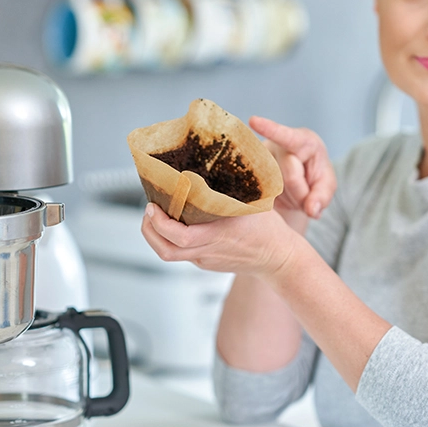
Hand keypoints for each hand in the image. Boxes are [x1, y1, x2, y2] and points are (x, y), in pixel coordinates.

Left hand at [141, 202, 297, 280]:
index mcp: (220, 234)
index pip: (179, 236)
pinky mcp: (206, 264)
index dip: (159, 222)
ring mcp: (206, 260)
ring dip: (155, 236)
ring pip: (170, 254)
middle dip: (149, 230)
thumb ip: (234, 188)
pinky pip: (182, 254)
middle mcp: (209, 250)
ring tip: (153, 218)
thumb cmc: (269, 229)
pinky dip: (171, 239)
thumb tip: (216, 162)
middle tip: (148, 211)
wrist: (279, 258)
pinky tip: (174, 224)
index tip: (153, 205)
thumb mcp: (254, 203)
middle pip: (166, 250)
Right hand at [249, 116, 335, 226]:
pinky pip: (259, 195)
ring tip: (292, 192)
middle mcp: (276, 145)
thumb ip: (322, 197)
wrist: (298, 179)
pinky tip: (276, 196)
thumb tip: (311, 210)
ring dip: (287, 199)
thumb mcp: (326, 185)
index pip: (287, 137)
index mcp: (301, 140)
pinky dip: (271, 202)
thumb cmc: (314, 175)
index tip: (253, 120)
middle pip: (290, 177)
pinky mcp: (246, 174)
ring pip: (274, 190)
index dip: (270, 129)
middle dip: (301, 193)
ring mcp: (258, 160)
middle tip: (305, 191)